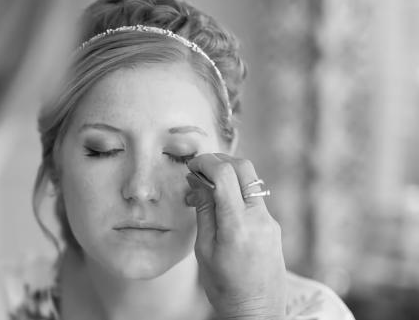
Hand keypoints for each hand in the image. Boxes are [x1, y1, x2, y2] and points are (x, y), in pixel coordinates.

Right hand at [185, 153, 285, 319]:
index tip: (191, 167)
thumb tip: (198, 181)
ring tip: (207, 188)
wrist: (258, 312)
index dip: (205, 162)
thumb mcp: (204, 250)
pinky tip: (221, 205)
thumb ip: (204, 211)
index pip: (225, 174)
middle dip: (219, 160)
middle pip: (244, 167)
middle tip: (199, 169)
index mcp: (238, 225)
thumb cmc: (224, 287)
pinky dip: (237, 191)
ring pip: (251, 181)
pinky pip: (254, 198)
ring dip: (228, 175)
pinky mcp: (274, 226)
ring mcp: (270, 221)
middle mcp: (259, 218)